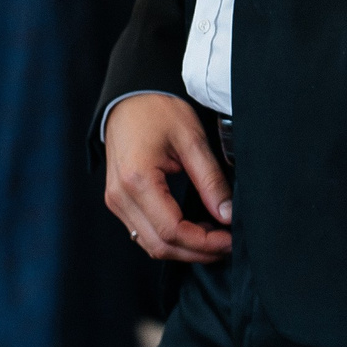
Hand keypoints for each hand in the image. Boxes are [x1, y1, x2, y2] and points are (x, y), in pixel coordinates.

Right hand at [103, 93, 232, 262]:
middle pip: (160, 245)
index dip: (204, 242)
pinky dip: (169, 239)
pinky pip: (143, 233)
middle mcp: (120, 196)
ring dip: (183, 249)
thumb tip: (227, 215)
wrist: (129, 95)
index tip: (230, 240)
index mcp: (137, 180)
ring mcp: (115, 200)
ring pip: (150, 244)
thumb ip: (210, 180)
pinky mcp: (118, 201)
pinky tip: (193, 229)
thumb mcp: (191, 139)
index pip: (172, 230)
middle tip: (227, 244)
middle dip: (197, 252)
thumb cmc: (157, 109)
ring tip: (214, 238)